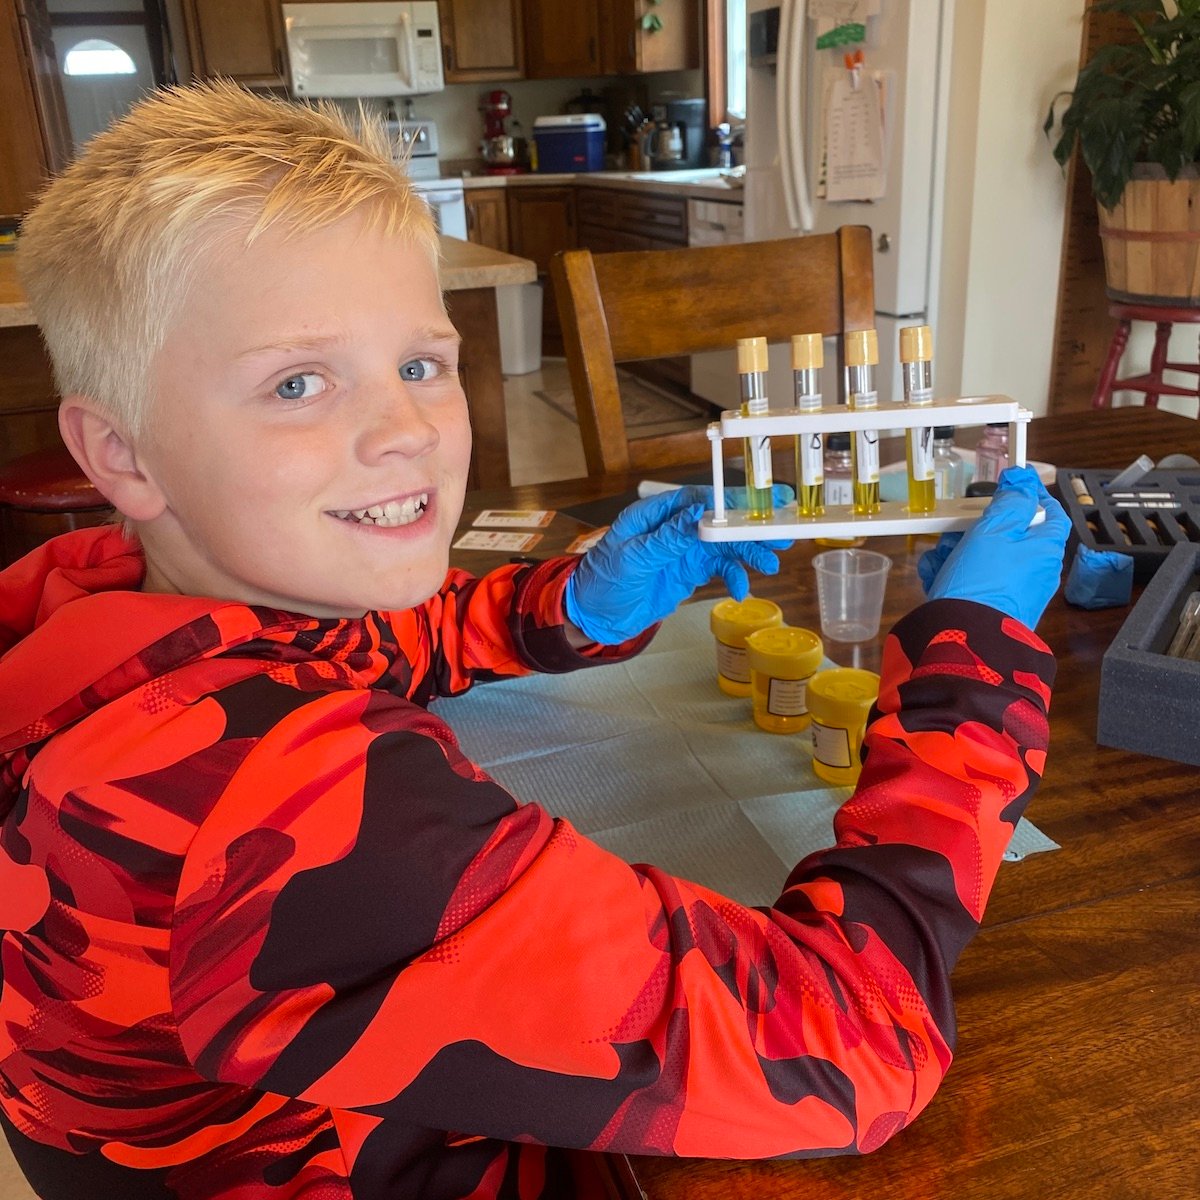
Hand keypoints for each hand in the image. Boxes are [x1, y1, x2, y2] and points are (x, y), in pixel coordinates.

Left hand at [564, 485, 792, 643]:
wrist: (595, 617)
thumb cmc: (602, 582)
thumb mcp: (633, 558)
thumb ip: (666, 538)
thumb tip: (697, 513)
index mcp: (654, 514)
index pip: (697, 499)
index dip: (729, 499)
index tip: (758, 503)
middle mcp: (673, 527)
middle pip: (718, 521)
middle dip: (748, 527)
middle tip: (781, 531)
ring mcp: (683, 550)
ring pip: (724, 545)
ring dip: (747, 553)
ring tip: (770, 563)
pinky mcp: (688, 571)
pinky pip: (718, 568)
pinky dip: (733, 576)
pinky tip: (742, 590)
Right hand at [918, 466, 1069, 628]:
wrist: (964, 637)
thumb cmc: (983, 580)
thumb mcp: (995, 528)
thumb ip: (1011, 499)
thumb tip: (1023, 477)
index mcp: (1045, 549)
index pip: (1051, 513)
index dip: (1032, 495)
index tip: (1011, 486)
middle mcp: (1035, 571)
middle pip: (1010, 535)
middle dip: (977, 527)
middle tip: (956, 529)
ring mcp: (1014, 592)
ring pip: (987, 557)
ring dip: (959, 551)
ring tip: (938, 558)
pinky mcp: (992, 608)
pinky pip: (976, 581)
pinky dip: (955, 575)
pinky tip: (935, 576)